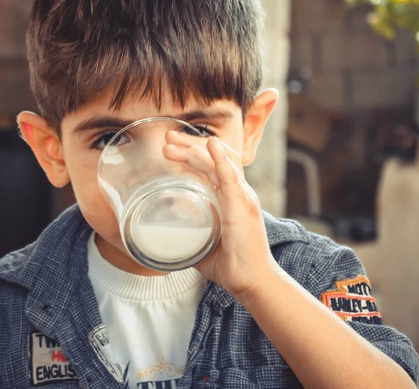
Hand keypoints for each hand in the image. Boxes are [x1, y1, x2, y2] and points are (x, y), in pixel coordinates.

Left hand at [163, 131, 278, 296]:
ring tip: (171, 142)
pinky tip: (210, 145)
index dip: (194, 154)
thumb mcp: (203, 245)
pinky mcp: (241, 207)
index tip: (171, 148)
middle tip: (166, 138)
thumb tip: (166, 238)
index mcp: (232, 199)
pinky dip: (220, 159)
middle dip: (189, 145)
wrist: (252, 281)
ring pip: (219, 162)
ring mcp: (242, 198)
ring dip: (195, 149)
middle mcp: (239, 193)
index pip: (214, 167)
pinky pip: (231, 177)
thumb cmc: (232, 265)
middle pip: (215, 159)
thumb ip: (189, 237)